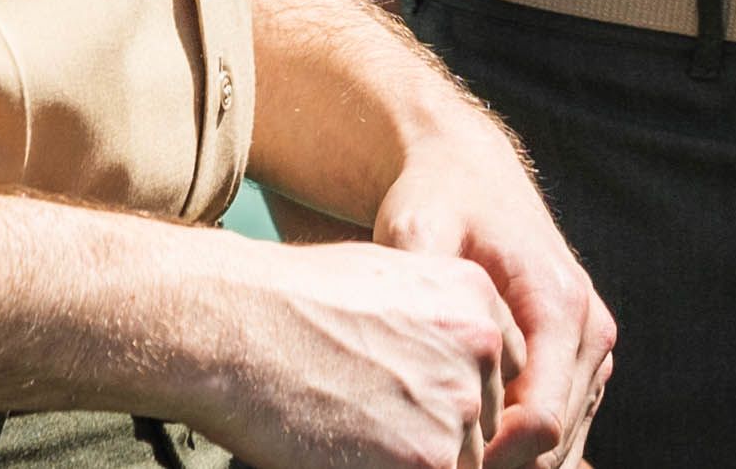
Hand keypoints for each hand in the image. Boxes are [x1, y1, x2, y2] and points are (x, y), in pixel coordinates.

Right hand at [178, 231, 521, 468]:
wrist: (235, 326)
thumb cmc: (288, 304)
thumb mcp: (387, 284)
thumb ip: (436, 331)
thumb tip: (444, 384)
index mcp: (476, 296)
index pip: (500, 374)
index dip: (464, 404)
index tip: (420, 413)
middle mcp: (480, 347)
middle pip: (484, 423)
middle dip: (441, 438)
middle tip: (375, 426)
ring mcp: (458, 405)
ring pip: (462, 461)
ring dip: (415, 461)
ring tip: (355, 438)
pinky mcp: (426, 460)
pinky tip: (346, 456)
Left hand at [369, 118, 616, 468]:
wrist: (471, 174)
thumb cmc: (437, 202)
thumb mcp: (416, 232)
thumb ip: (420, 287)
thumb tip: (413, 350)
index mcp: (560, 306)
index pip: (540, 421)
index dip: (486, 460)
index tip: (428, 461)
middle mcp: (591, 331)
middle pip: (552, 445)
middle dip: (494, 466)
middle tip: (426, 462)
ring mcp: (593, 349)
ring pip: (560, 448)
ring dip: (507, 463)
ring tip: (443, 449)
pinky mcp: (582, 362)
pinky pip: (558, 434)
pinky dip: (517, 453)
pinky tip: (463, 442)